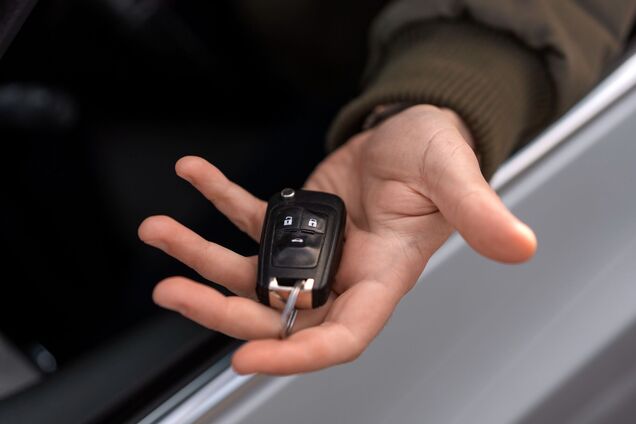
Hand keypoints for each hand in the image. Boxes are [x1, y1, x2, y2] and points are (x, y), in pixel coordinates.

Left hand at [138, 105, 535, 374]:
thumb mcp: (454, 176)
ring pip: (250, 270)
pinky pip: (249, 216)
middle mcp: (344, 273)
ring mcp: (315, 249)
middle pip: (277, 313)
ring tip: (161, 231)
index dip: (296, 355)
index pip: (341, 335)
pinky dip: (218, 198)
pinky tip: (195, 176)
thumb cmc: (436, 155)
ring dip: (201, 255)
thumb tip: (518, 244)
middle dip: (222, 308)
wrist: (411, 131)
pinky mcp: (296, 219)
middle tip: (172, 293)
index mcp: (384, 276)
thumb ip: (479, 211)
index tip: (245, 359)